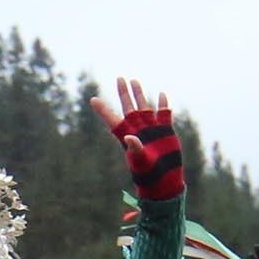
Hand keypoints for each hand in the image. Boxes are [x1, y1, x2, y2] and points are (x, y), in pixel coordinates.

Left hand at [91, 78, 183, 200]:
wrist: (165, 180)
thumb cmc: (148, 174)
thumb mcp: (140, 161)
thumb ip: (134, 148)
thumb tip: (129, 137)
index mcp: (127, 136)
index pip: (112, 119)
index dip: (103, 110)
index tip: (93, 100)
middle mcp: (137, 129)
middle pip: (128, 107)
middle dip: (124, 93)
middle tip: (120, 78)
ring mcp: (151, 128)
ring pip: (144, 106)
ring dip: (139, 94)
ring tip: (134, 81)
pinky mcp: (165, 130)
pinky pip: (163, 113)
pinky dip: (163, 104)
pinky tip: (161, 94)